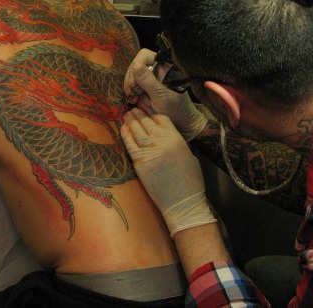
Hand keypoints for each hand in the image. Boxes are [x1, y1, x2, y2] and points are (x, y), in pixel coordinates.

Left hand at [121, 108, 215, 236]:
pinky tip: (123, 128)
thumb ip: (175, 141)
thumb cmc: (189, 181)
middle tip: (132, 110)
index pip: (161, 119)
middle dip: (139, 115)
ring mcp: (150, 152)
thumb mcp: (188, 154)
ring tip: (126, 115)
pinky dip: (125, 135)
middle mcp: (163, 142)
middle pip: (147, 123)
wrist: (183, 202)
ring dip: (130, 121)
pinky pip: (130, 145)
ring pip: (136, 131)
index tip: (147, 114)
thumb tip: (163, 134)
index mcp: (176, 139)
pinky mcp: (140, 163)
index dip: (152, 115)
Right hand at [124, 49, 206, 140]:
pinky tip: (134, 100)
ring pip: (133, 76)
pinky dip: (132, 92)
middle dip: (131, 78)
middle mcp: (156, 70)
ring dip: (130, 86)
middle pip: (136, 65)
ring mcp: (150, 79)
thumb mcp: (161, 95)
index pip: (145, 56)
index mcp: (164, 67)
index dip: (136, 66)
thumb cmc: (176, 108)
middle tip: (131, 92)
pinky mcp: (146, 88)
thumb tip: (136, 65)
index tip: (133, 82)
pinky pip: (134, 85)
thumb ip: (148, 81)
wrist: (180, 123)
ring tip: (133, 98)